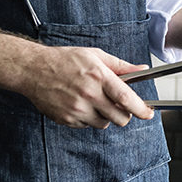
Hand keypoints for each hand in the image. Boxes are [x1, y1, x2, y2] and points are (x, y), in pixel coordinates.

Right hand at [18, 46, 154, 128]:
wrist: (33, 69)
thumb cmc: (65, 60)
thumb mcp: (95, 55)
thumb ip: (121, 66)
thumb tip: (142, 69)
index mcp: (99, 77)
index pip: (126, 99)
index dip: (141, 109)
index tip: (149, 113)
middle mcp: (89, 95)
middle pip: (119, 118)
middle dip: (125, 115)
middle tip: (120, 106)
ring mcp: (76, 109)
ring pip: (104, 124)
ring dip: (106, 116)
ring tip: (96, 101)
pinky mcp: (66, 119)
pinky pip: (87, 126)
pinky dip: (89, 118)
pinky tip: (81, 104)